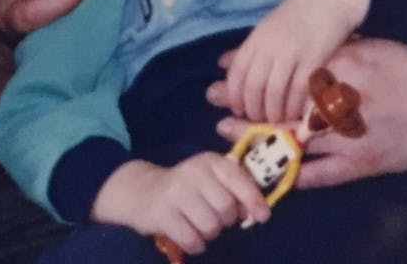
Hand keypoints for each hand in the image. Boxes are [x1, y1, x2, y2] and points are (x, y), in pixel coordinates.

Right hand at [92, 155, 269, 254]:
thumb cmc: (187, 188)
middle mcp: (194, 172)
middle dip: (225, 220)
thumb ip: (235, 190)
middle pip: (226, 208)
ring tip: (199, 224)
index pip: (238, 178)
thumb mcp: (211, 179)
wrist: (143, 191)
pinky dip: (195, 244)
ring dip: (210, 233)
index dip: (253, 199)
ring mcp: (176, 192)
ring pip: (210, 226)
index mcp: (210, 161)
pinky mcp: (162, 214)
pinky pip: (192, 240)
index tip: (263, 216)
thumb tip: (255, 212)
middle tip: (215, 217)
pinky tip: (188, 234)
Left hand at [212, 37, 406, 188]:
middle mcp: (347, 101)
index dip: (258, 72)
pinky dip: (292, 172)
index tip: (230, 70)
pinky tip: (268, 168)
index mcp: (348, 66)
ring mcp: (354, 138)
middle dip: (248, 106)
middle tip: (218, 103)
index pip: (291, 71)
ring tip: (231, 134)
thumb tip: (295, 41)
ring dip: (260, 140)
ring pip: (296, 143)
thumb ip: (335, 48)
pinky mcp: (362, 166)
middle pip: (285, 107)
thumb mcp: (371, 47)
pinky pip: (319, 174)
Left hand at [225, 0, 369, 123]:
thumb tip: (221, 64)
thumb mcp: (268, 26)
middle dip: (253, 109)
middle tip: (258, 120)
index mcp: (257, 38)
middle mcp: (270, 46)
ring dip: (273, 112)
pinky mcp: (313, 60)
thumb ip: (249, 48)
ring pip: (274, 93)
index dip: (235, 95)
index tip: (238, 109)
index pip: (237, 72)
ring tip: (275, 119)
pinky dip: (293, 106)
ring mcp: (291, 53)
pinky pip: (298, 91)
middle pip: (253, 86)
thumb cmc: (298, 13)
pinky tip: (294, 113)